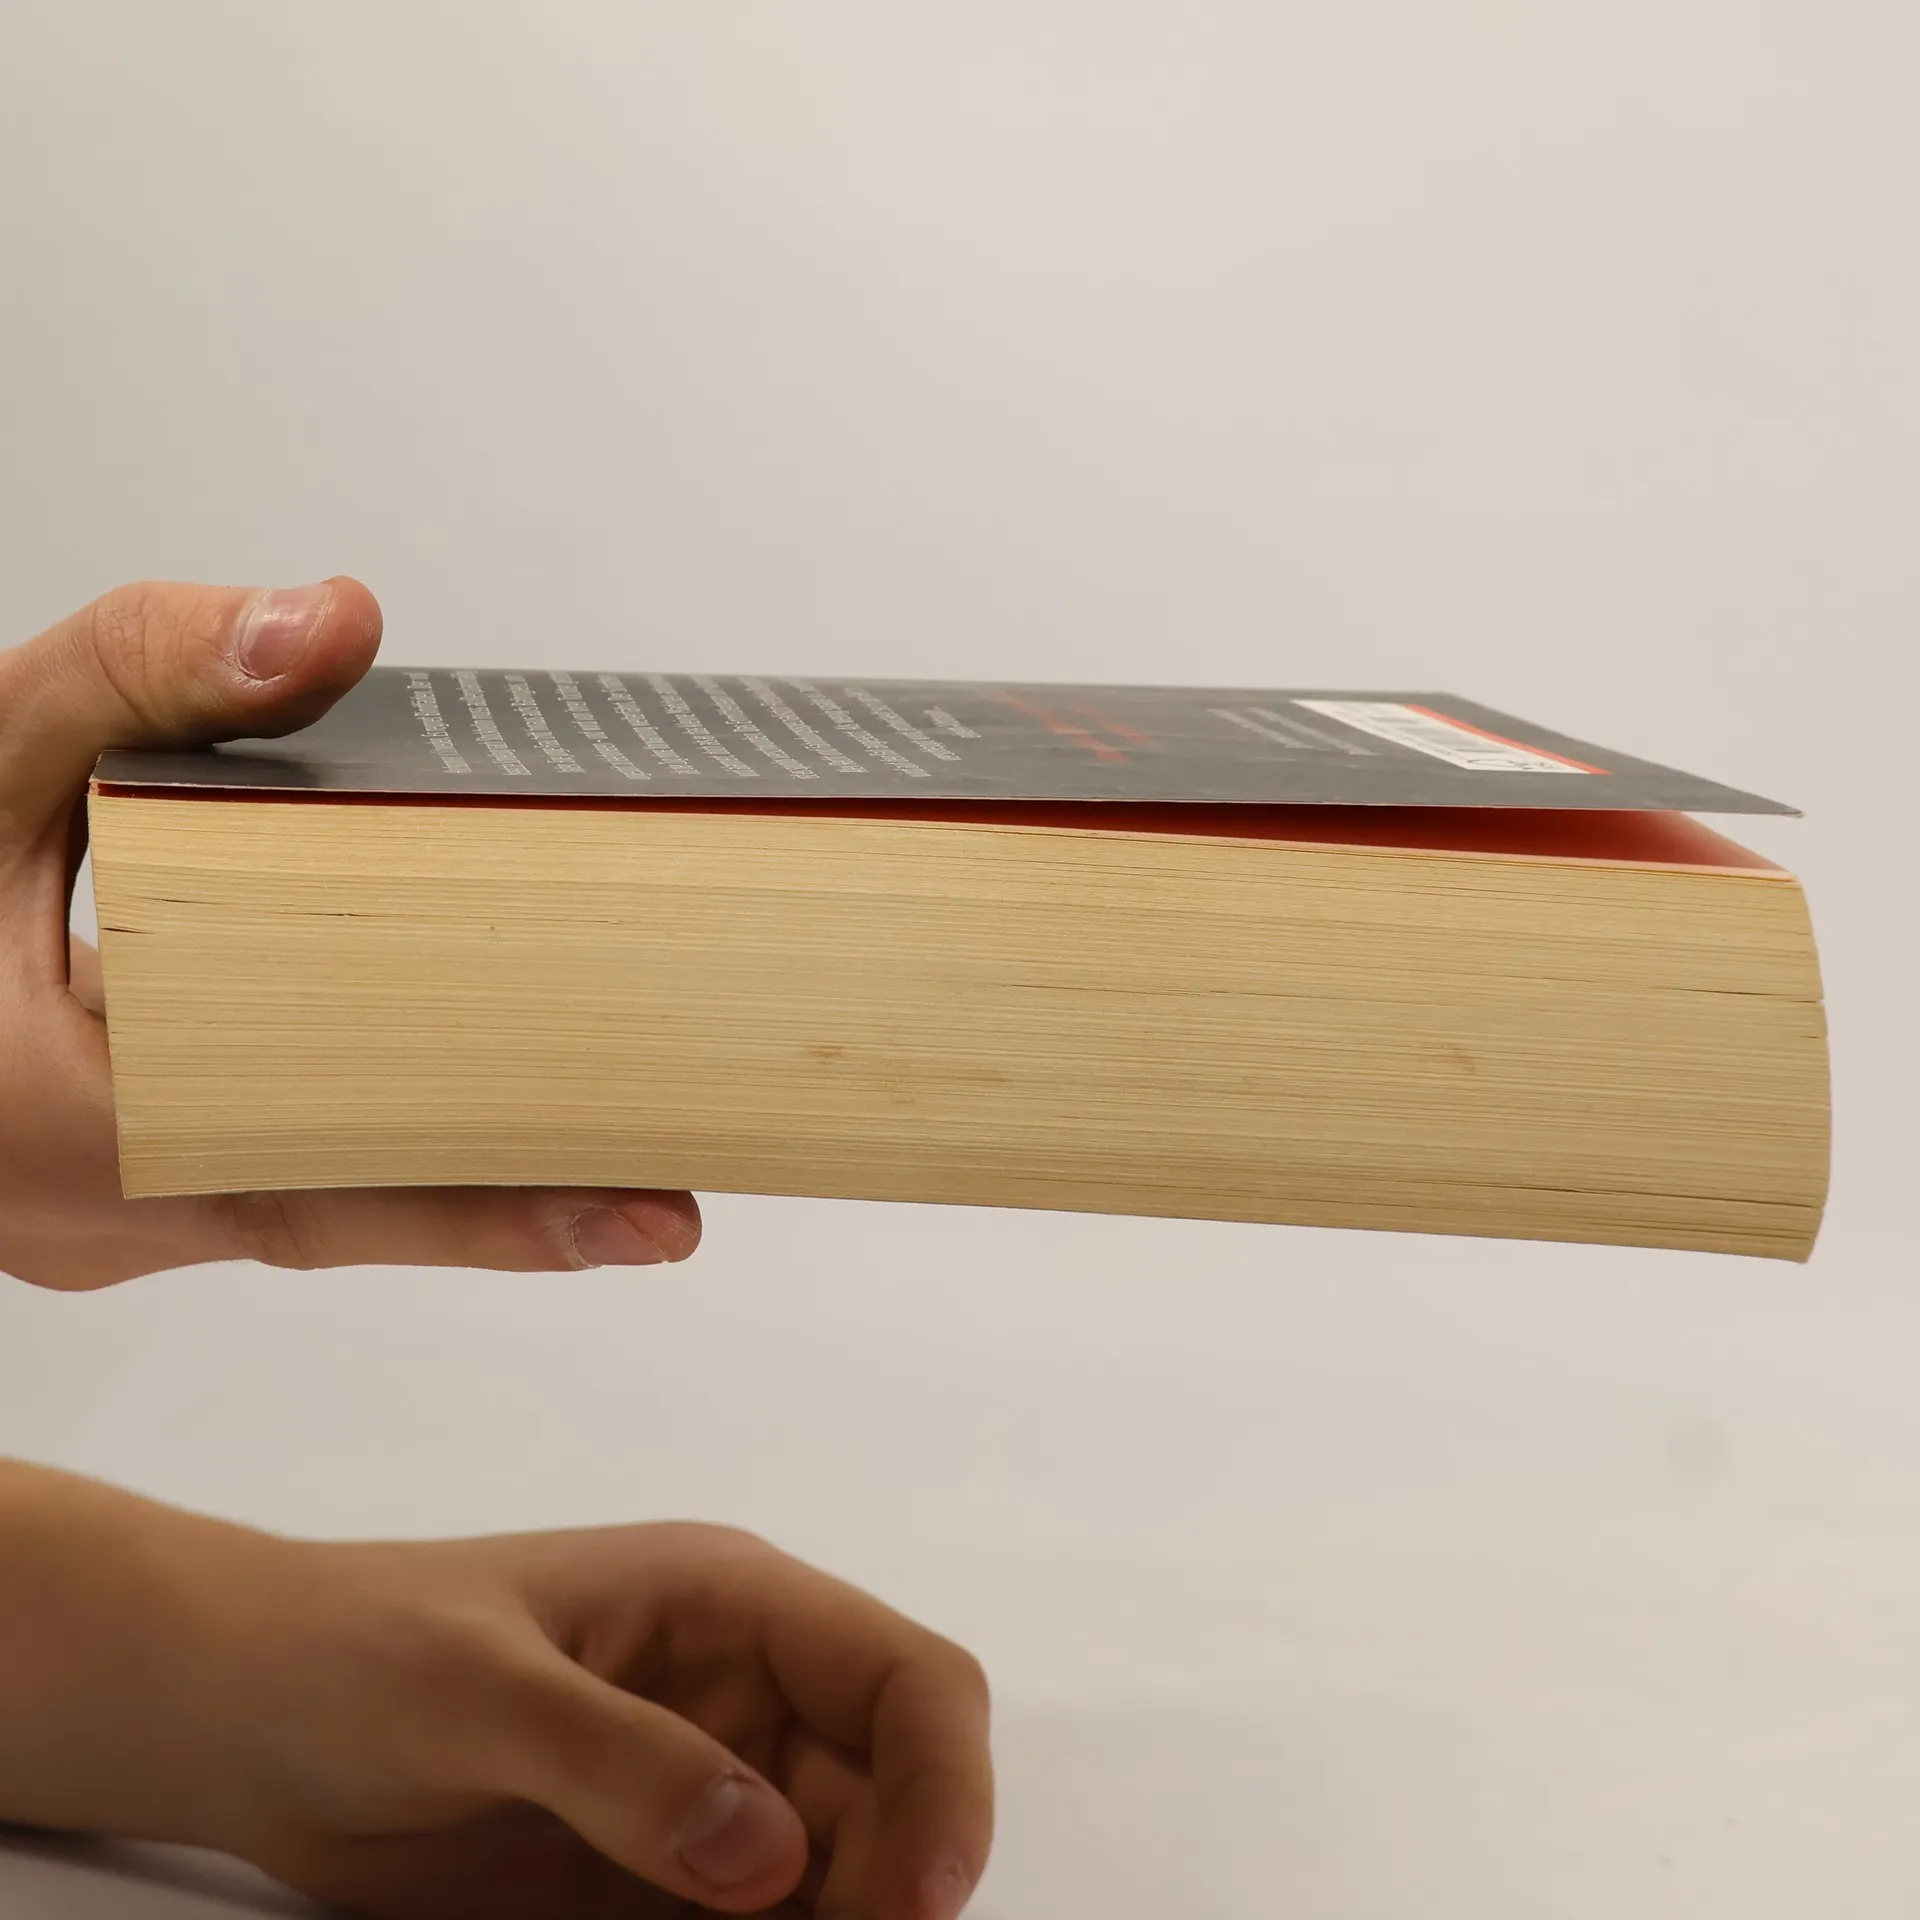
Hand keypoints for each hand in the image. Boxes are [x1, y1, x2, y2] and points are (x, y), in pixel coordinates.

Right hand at [0, 579, 700, 1288]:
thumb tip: (337, 623)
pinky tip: (470, 1111)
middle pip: (353, 1217)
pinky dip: (373, 1154)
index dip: (492, 1209)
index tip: (644, 1211)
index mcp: (61, 1127)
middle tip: (686, 1194)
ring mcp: (98, 1220)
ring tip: (628, 1161)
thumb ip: (133, 678)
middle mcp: (92, 1210)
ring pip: (316, 1214)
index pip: (324, 1184)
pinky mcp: (108, 1191)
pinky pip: (268, 1186)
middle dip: (521, 1208)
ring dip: (460, 1189)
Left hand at [0, 1464, 991, 1918]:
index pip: (907, 1678)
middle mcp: (746, 1695)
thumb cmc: (355, 1654)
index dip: (946, 1783)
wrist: (244, 1711)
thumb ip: (621, 1762)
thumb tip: (769, 1858)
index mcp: (733, 1606)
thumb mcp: (479, 1691)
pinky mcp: (654, 1873)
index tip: (920, 1905)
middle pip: (892, 1797)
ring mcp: (704, 1789)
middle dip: (893, 1890)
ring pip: (833, 1878)